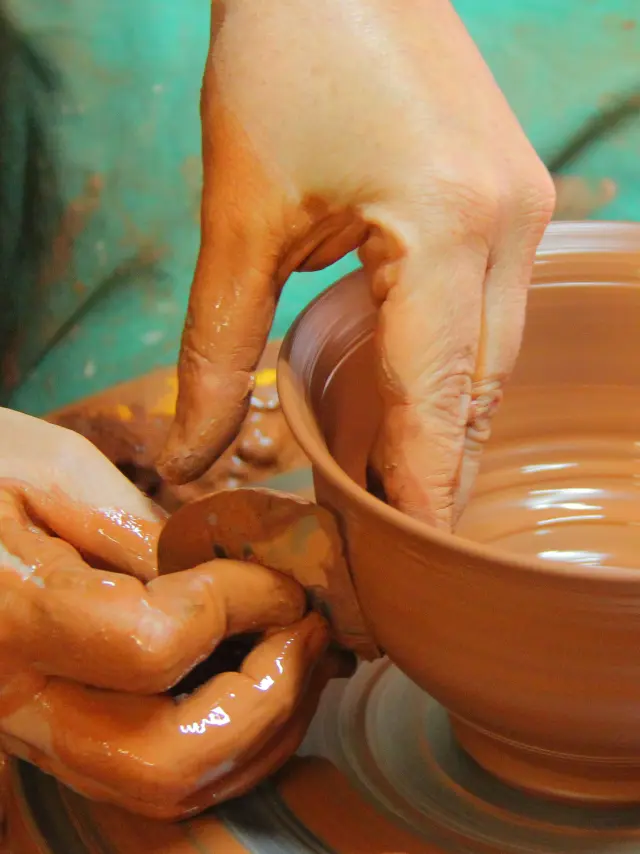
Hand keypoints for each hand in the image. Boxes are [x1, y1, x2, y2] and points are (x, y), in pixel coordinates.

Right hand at [0, 408, 335, 818]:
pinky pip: (157, 775)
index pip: (155, 644)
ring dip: (264, 730)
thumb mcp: (51, 471)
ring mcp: (38, 732)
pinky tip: (265, 680)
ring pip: (169, 786)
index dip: (240, 607)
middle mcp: (19, 701)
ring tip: (304, 655)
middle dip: (269, 698)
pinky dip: (233, 741)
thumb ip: (137, 529)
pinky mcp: (60, 736)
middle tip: (311, 631)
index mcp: (11, 615)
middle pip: (169, 759)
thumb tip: (235, 578)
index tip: (280, 575)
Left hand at [157, 0, 554, 527]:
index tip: (412, 557)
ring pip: (496, 354)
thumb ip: (217, 347)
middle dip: (444, 467)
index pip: (440, 399)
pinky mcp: (514, 192)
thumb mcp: (238, 215)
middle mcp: (510, 222)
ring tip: (406, 480)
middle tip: (404, 536)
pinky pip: (495, 308)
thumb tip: (192, 453)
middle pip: (482, 388)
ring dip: (452, 419)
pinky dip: (457, 364)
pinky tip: (421, 394)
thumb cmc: (281, 58)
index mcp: (448, 227)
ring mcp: (526, 204)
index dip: (425, 488)